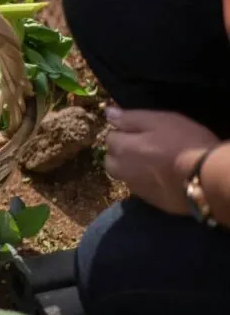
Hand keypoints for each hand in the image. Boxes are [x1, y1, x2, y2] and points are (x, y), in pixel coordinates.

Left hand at [105, 107, 219, 214]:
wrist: (206, 178)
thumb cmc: (184, 143)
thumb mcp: (159, 121)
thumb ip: (130, 118)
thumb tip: (107, 112)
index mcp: (122, 148)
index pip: (110, 137)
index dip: (123, 132)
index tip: (138, 131)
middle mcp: (122, 170)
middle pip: (111, 159)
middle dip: (120, 152)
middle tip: (142, 147)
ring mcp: (135, 187)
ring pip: (123, 175)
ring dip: (130, 168)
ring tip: (151, 163)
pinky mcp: (150, 201)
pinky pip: (139, 188)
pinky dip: (144, 181)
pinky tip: (160, 177)